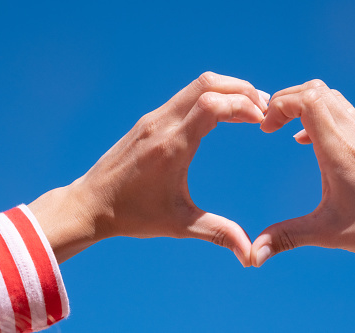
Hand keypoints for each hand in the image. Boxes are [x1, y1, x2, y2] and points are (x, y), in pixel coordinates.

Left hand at [29, 72, 268, 265]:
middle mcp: (162, 124)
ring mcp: (153, 118)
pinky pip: (186, 97)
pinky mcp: (149, 120)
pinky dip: (211, 96)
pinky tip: (224, 114)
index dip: (243, 105)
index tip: (262, 121)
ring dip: (227, 90)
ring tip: (251, 108)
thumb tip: (251, 256)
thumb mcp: (179, 225)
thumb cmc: (133, 215)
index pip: (212, 104)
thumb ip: (219, 233)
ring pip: (197, 85)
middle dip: (242, 89)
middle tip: (265, 108)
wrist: (89, 204)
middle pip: (208, 83)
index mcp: (172, 146)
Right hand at [251, 80, 354, 280]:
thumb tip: (255, 255)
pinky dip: (321, 115)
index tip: (266, 130)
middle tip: (271, 124)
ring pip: (333, 97)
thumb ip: (286, 237)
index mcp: (340, 150)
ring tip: (287, 127)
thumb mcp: (327, 232)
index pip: (308, 99)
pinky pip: (345, 113)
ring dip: (305, 104)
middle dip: (287, 100)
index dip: (280, 105)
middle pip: (316, 90)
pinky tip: (311, 142)